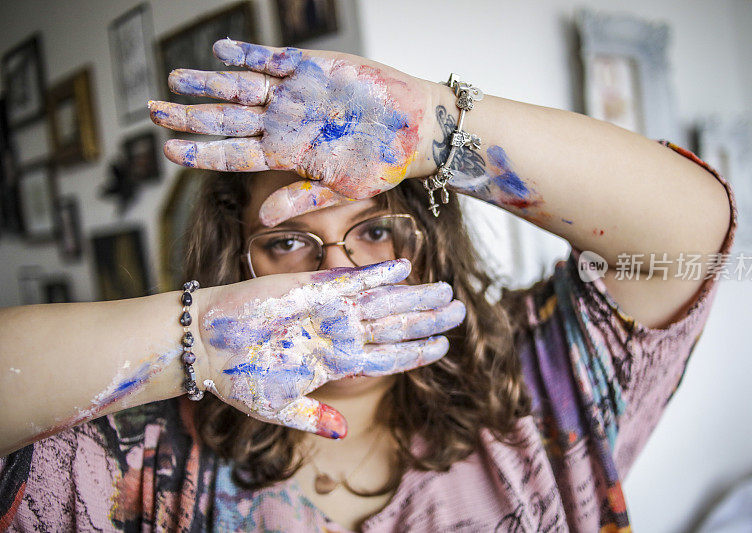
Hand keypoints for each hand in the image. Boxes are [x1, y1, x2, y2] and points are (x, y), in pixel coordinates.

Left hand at [149, 39, 438, 226]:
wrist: (414, 128)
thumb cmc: (381, 164)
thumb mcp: (342, 189)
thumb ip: (302, 198)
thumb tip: (264, 220)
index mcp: (285, 155)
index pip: (234, 155)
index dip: (201, 153)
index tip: (169, 151)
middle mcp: (282, 124)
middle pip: (227, 119)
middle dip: (190, 116)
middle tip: (152, 111)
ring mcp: (293, 94)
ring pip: (241, 87)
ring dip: (209, 83)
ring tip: (176, 79)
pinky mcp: (310, 68)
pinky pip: (272, 59)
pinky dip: (248, 55)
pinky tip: (221, 52)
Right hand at [194, 259, 464, 438]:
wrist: (205, 346)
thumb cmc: (239, 378)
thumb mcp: (278, 406)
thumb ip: (313, 415)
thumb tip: (344, 433)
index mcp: (335, 362)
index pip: (388, 357)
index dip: (417, 351)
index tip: (445, 346)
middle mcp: (338, 334)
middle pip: (393, 326)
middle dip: (427, 318)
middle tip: (458, 309)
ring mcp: (327, 310)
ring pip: (381, 303)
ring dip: (413, 296)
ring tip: (445, 291)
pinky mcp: (310, 289)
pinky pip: (351, 282)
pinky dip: (377, 275)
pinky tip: (405, 269)